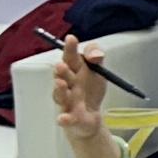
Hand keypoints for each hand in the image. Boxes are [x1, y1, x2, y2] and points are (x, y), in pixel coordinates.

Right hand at [48, 30, 116, 146]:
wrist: (90, 118)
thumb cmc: (90, 90)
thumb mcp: (98, 70)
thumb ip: (96, 56)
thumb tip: (95, 55)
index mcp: (74, 71)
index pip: (70, 57)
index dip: (70, 49)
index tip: (71, 38)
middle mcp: (67, 85)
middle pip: (62, 76)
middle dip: (61, 70)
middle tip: (62, 65)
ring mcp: (67, 102)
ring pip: (60, 95)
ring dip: (59, 90)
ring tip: (60, 83)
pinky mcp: (70, 119)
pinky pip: (66, 119)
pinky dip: (64, 119)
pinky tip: (64, 118)